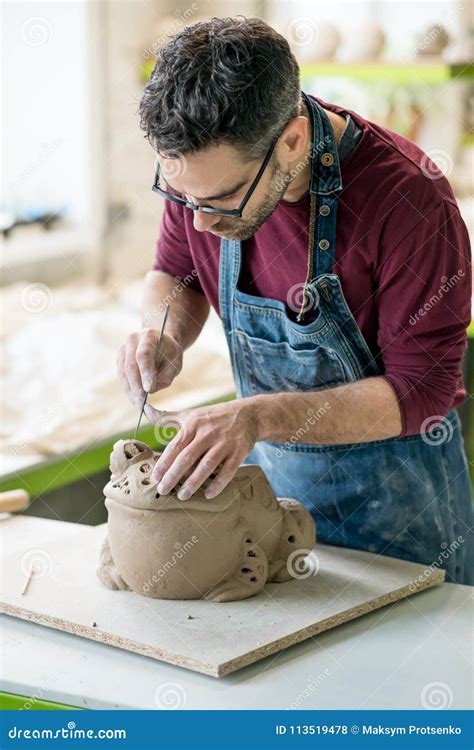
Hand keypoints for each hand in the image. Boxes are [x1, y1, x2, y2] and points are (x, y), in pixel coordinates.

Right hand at [117, 329, 182, 406]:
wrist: (160, 340)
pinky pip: (121, 374)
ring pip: (123, 372)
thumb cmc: (170, 353)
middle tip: (141, 403)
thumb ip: (165, 376)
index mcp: (149, 336)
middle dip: (136, 386)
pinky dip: (128, 387)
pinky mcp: (120, 357)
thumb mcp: (175, 363)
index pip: (144, 355)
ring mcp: (124, 348)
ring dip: (130, 390)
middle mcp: (133, 339)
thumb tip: (150, 390)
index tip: (148, 390)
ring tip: (137, 404)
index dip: (145, 373)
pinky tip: (134, 398)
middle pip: (130, 365)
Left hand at [145, 399, 259, 499]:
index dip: (164, 463)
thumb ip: (167, 416)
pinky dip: (218, 483)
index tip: (155, 477)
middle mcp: (208, 433)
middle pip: (187, 457)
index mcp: (193, 424)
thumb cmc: (213, 417)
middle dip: (173, 476)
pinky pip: (228, 470)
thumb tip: (145, 410)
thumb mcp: (191, 414)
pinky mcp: (239, 451)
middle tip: (163, 491)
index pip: (175, 446)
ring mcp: (224, 442)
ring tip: (183, 496)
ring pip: (206, 465)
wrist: (248, 414)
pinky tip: (208, 494)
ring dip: (193, 482)